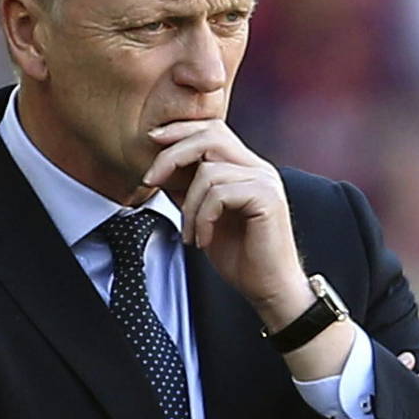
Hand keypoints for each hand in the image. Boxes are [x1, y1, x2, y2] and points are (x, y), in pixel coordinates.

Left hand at [143, 120, 309, 327]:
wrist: (269, 288)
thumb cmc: (240, 257)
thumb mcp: (204, 217)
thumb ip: (189, 190)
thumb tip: (160, 170)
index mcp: (245, 167)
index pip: (213, 130)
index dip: (180, 130)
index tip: (152, 140)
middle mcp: (258, 168)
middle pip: (210, 136)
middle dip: (172, 155)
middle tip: (149, 180)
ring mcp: (264, 181)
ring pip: (209, 172)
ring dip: (188, 206)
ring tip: (190, 234)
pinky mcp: (266, 199)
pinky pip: (219, 194)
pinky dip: (202, 218)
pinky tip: (204, 240)